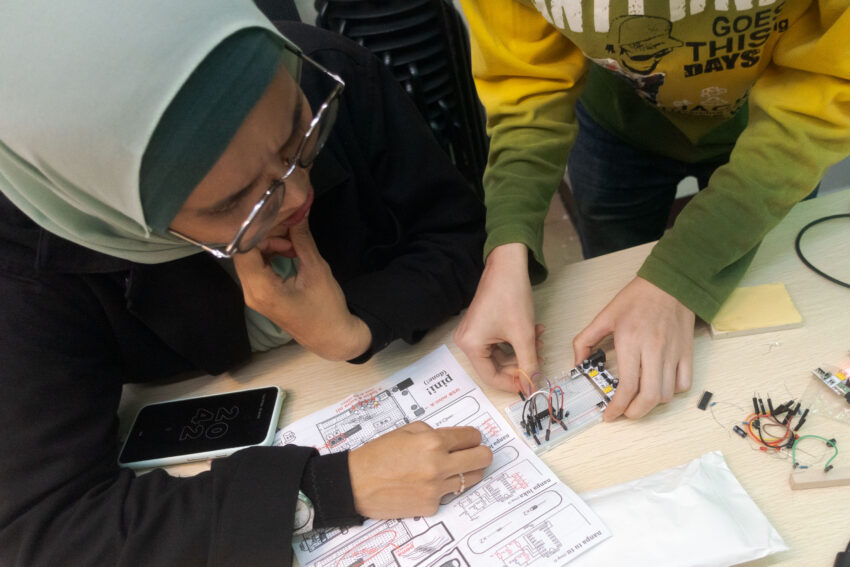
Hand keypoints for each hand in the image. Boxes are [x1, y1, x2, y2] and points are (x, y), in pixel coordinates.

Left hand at [232, 217, 370, 360]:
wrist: (331, 337)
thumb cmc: (326, 307)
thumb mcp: (317, 270)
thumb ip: (302, 240)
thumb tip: (297, 211)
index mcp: (262, 289)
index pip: (244, 249)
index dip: (257, 228)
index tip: (277, 216)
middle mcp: (250, 292)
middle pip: (244, 252)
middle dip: (265, 234)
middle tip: (289, 227)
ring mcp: (252, 295)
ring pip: (249, 258)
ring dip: (268, 244)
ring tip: (292, 242)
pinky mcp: (258, 295)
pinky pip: (255, 267)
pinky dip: (269, 254)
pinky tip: (289, 251)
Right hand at [349, 422, 491, 517]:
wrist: (355, 483)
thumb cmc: (377, 454)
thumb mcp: (406, 431)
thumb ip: (433, 431)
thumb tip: (456, 437)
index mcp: (433, 442)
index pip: (472, 437)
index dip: (473, 437)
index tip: (471, 439)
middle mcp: (438, 465)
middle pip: (482, 459)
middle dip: (481, 453)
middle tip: (473, 453)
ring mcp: (436, 488)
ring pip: (472, 479)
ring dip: (466, 472)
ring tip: (451, 468)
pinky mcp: (430, 506)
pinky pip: (448, 495)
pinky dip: (442, 488)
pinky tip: (426, 484)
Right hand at [454, 243, 543, 393]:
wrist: (508, 266)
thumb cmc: (510, 294)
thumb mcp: (523, 335)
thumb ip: (529, 363)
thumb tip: (532, 384)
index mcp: (471, 345)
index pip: (490, 377)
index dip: (512, 384)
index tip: (530, 384)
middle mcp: (467, 341)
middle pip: (495, 367)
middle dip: (520, 365)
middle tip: (539, 362)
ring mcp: (473, 333)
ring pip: (500, 355)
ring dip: (521, 352)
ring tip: (539, 342)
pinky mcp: (481, 326)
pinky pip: (498, 344)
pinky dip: (516, 342)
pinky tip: (533, 333)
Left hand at [573, 277, 694, 420]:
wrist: (669, 282)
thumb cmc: (636, 298)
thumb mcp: (605, 316)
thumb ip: (585, 340)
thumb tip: (577, 363)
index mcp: (631, 341)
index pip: (626, 386)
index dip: (617, 407)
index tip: (609, 415)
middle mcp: (654, 350)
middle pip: (649, 398)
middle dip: (634, 413)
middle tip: (625, 412)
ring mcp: (673, 353)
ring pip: (666, 394)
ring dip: (651, 404)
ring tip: (639, 398)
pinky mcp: (687, 352)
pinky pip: (684, 384)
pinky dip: (672, 392)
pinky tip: (659, 385)